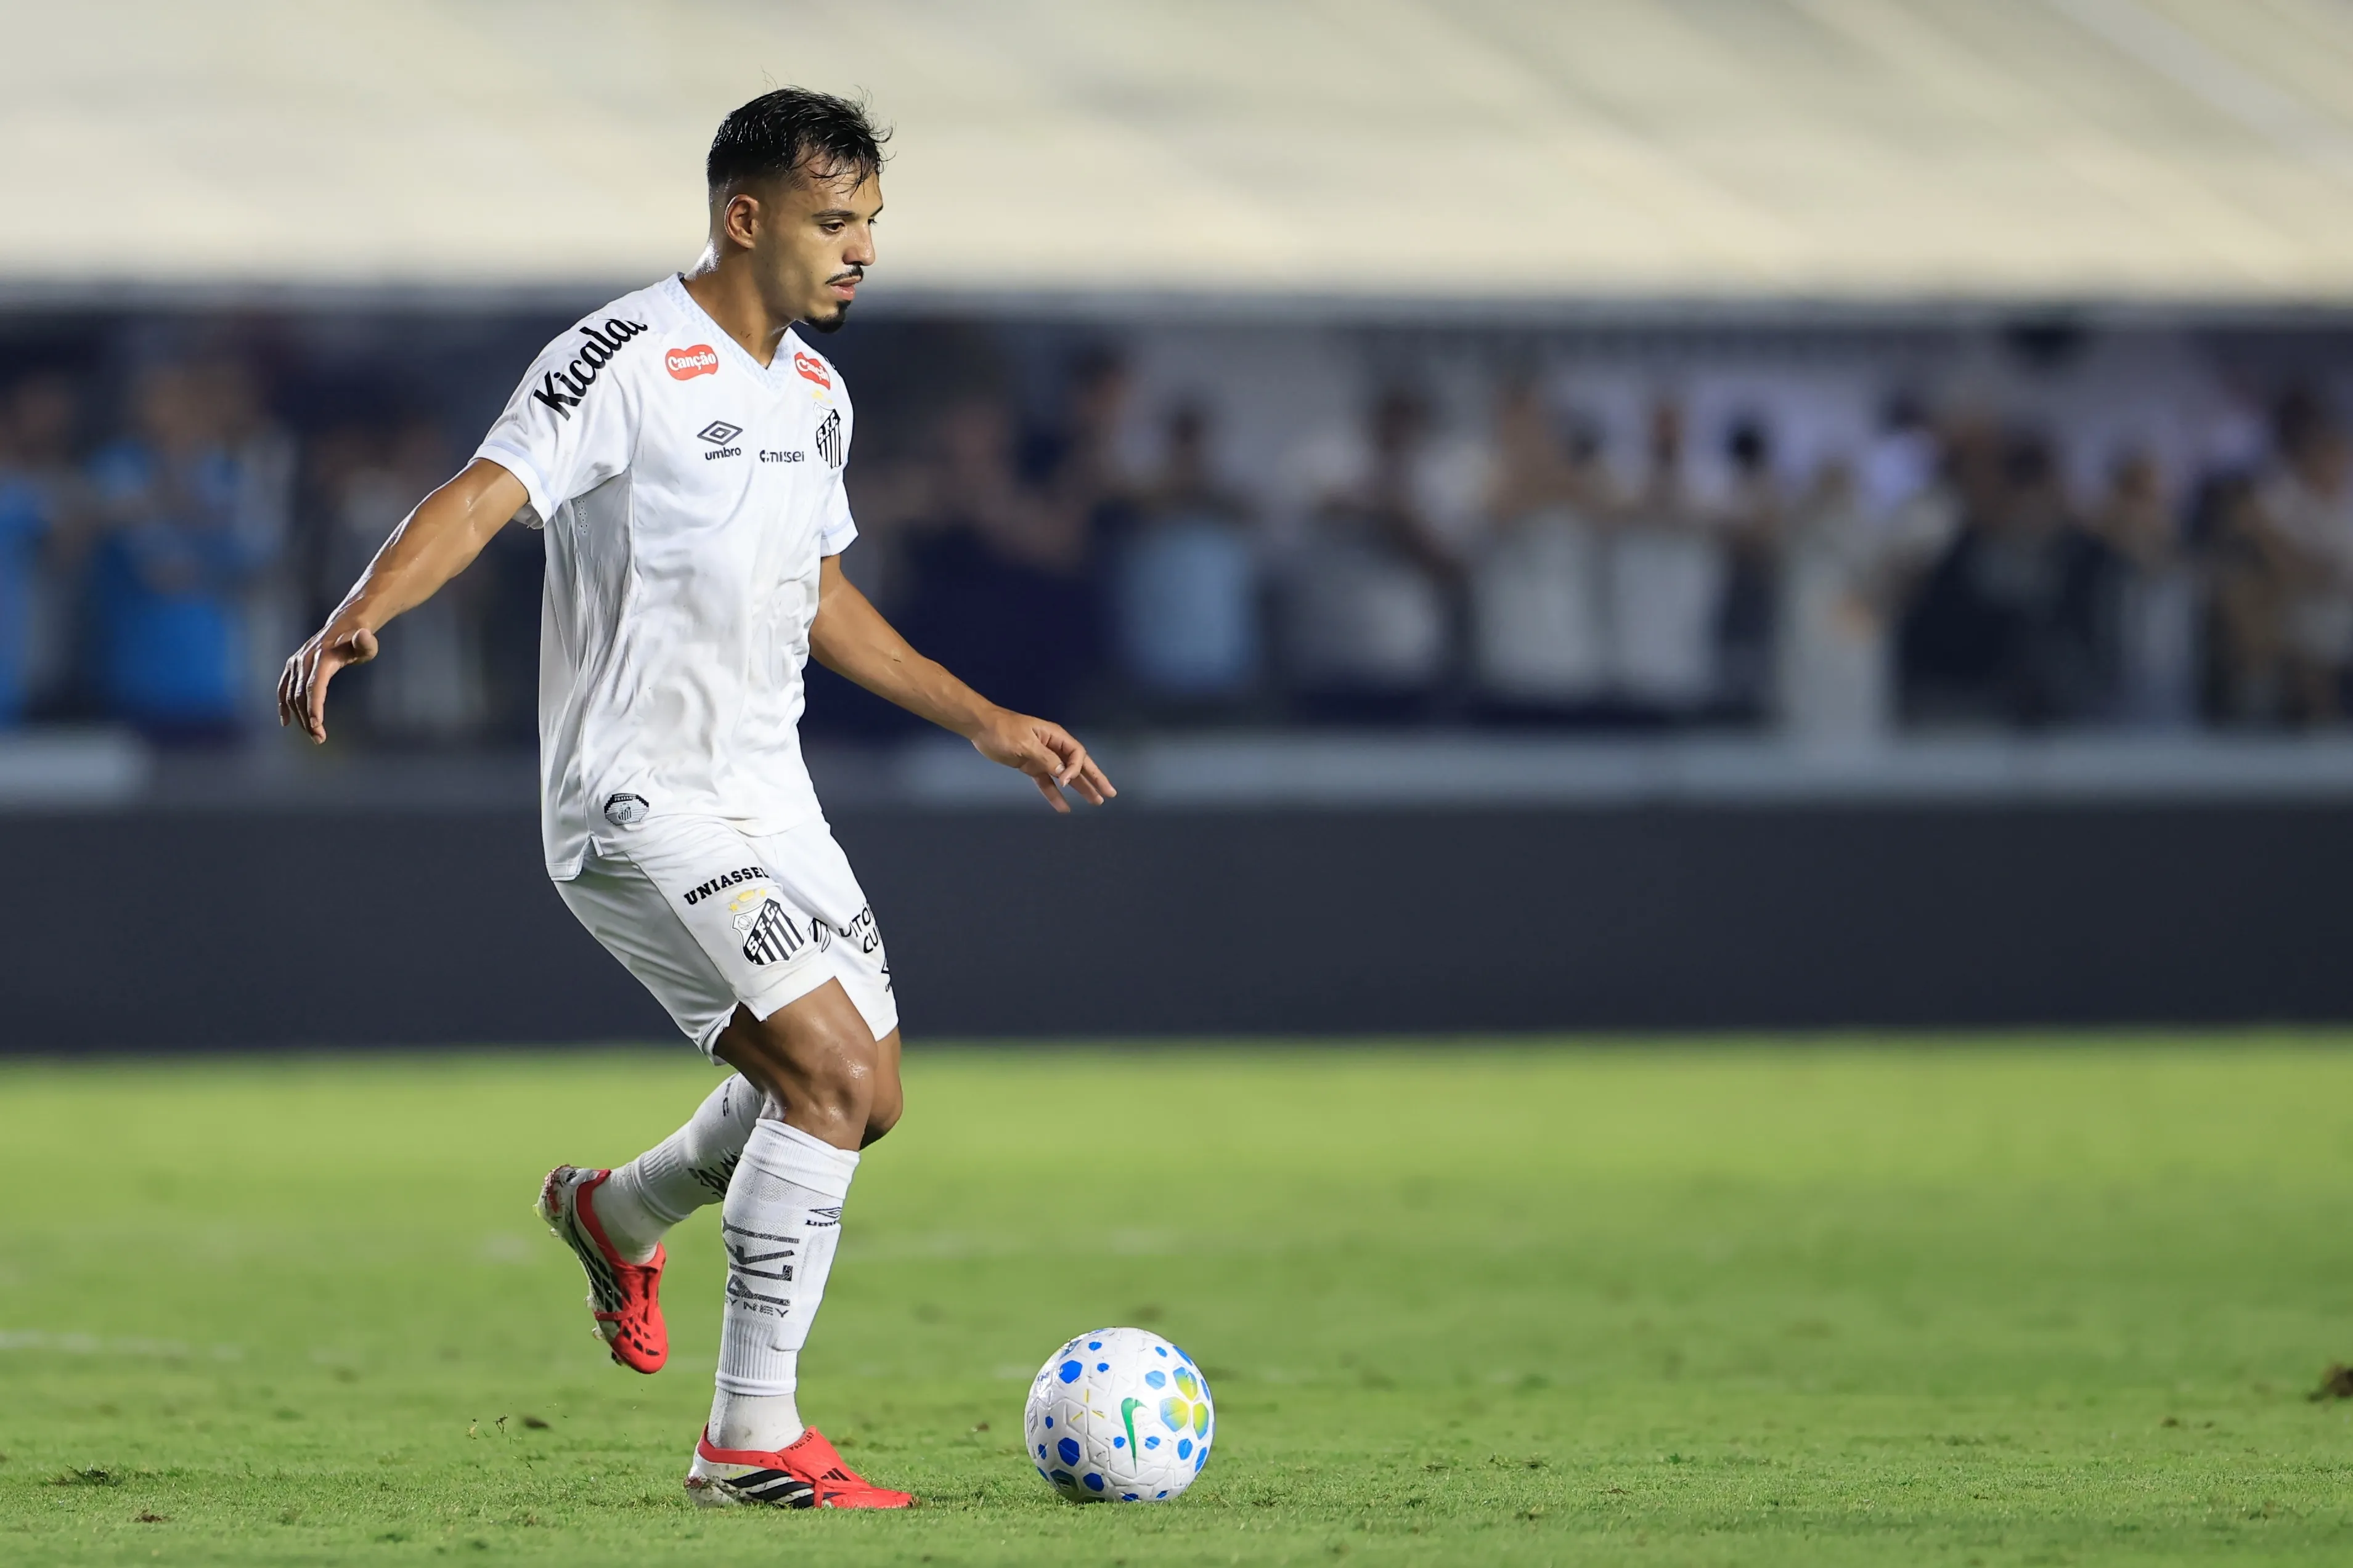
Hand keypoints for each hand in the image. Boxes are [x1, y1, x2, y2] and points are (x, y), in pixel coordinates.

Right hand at [277, 621, 379, 742]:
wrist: (344, 625)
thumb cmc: (360, 640)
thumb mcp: (368, 643)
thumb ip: (366, 644)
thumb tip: (363, 635)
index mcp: (323, 657)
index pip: (315, 686)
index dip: (314, 706)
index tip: (317, 726)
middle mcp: (305, 659)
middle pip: (301, 695)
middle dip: (308, 719)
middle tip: (320, 738)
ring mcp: (296, 662)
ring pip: (290, 695)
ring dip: (299, 717)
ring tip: (314, 735)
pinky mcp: (292, 666)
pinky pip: (282, 688)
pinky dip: (282, 705)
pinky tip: (286, 722)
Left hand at [967, 707, 1115, 813]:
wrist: (982, 728)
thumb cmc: (1003, 730)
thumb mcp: (1025, 743)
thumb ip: (1045, 759)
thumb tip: (1064, 774)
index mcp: (1055, 736)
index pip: (1077, 753)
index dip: (1076, 769)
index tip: (1066, 780)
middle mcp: (1053, 747)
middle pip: (1079, 765)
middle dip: (1095, 779)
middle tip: (1109, 794)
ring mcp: (1043, 757)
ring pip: (1066, 776)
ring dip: (1080, 788)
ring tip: (1096, 802)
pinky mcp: (1031, 766)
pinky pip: (1047, 782)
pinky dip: (1054, 795)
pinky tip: (1063, 807)